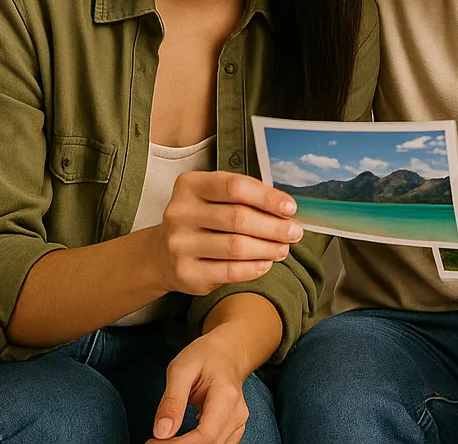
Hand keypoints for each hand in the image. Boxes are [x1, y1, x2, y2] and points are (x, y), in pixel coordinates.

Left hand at [148, 330, 251, 443]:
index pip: (205, 436)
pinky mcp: (234, 429)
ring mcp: (238, 423)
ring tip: (166, 440)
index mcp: (226, 397)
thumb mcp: (181, 369)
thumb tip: (162, 433)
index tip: (154, 442)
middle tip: (154, 441)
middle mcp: (237, 414)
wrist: (228, 352)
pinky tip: (181, 440)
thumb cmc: (205, 356)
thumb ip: (172, 401)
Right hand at [154, 171, 302, 295]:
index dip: (267, 198)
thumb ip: (245, 198)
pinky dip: (254, 268)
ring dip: (268, 248)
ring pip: (236, 246)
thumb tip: (285, 209)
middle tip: (294, 232)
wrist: (162, 254)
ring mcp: (180, 244)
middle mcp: (180, 213)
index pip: (235, 187)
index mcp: (190, 185)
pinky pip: (229, 271)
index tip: (290, 208)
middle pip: (238, 218)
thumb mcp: (214, 198)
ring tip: (283, 248)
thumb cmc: (201, 220)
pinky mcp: (185, 272)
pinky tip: (266, 263)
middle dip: (274, 226)